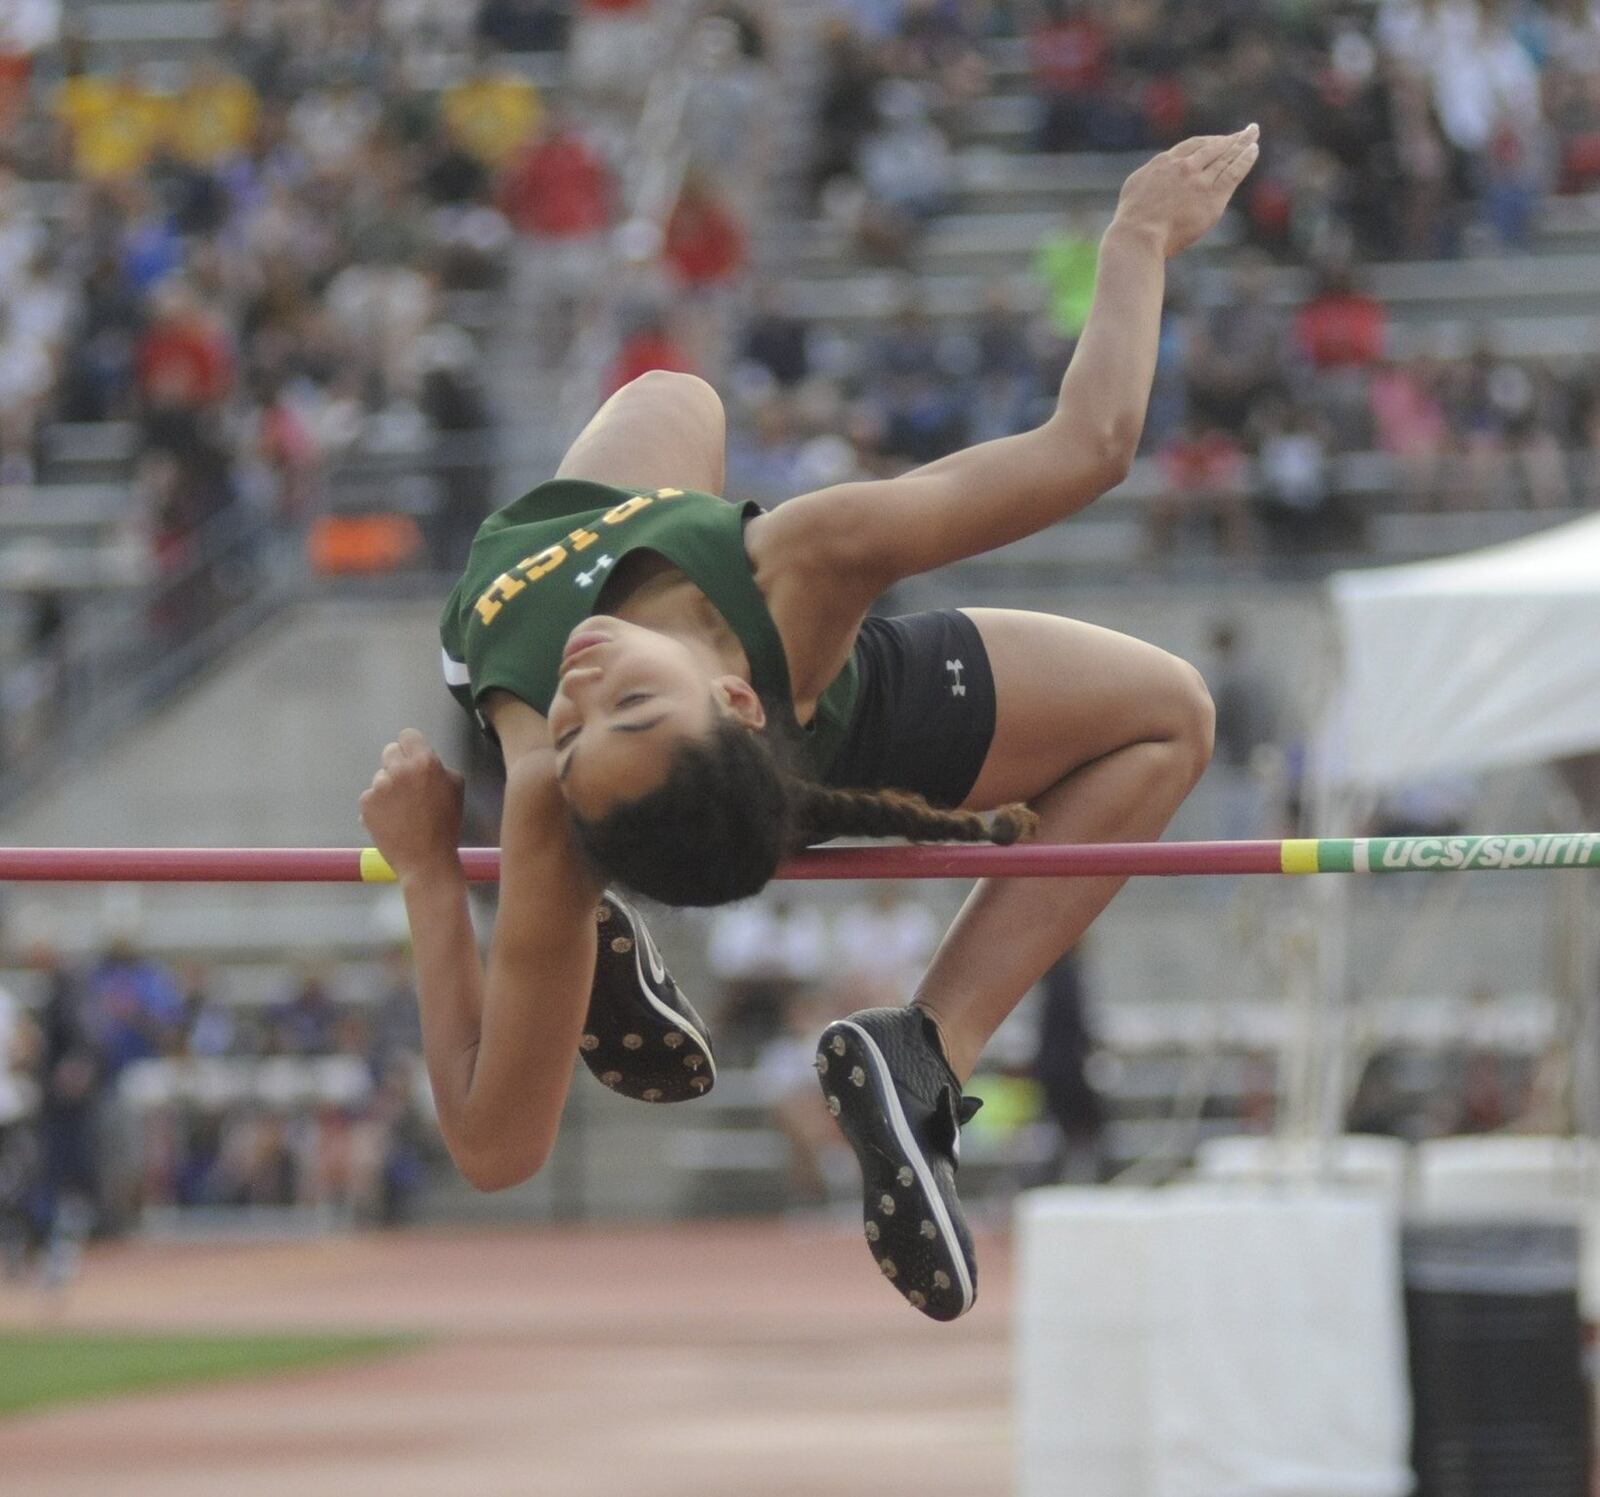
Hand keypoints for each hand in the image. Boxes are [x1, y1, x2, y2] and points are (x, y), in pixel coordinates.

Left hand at [359, 728, 464, 880]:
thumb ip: (440, 769)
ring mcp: (378, 786)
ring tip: (400, 809)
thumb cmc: (446, 825)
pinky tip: (390, 820)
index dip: (412, 747)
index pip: (408, 735)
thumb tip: (428, 764)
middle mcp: (398, 769)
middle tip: (408, 785)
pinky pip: (370, 796)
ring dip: (388, 787)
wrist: (426, 860)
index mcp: (424, 762)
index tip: (415, 759)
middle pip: (390, 751)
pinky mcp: (365, 803)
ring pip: (380, 776)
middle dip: (398, 764)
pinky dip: (378, 806)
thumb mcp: (456, 789)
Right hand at [1111, 125, 1259, 258]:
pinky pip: (1234, 171)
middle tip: (1246, 131)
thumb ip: (1152, 177)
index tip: (1218, 140)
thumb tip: (1159, 177)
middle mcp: (1184, 165)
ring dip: (1243, 143)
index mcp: (1164, 162)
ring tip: (1253, 133)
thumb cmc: (1131, 219)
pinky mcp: (1212, 195)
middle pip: (1212, 147)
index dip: (1208, 142)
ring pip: (1226, 156)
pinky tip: (1254, 150)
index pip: (1192, 146)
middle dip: (1230, 138)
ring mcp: (1199, 179)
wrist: (1139, 234)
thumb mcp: (1135, 187)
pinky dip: (1246, 159)